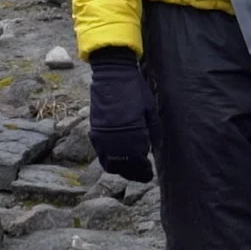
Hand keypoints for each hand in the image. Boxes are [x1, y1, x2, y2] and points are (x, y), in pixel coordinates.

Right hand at [87, 47, 156, 182]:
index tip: (149, 174)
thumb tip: (156, 147)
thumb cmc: (135, 90)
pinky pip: (101, 155)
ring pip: (111, 164)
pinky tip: (116, 160)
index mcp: (134, 134)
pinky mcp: (95, 133)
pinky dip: (109, 161)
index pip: (139, 162)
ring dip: (121, 169)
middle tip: (142, 175)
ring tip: (130, 169)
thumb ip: (154, 130)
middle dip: (134, 173)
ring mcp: (104, 138)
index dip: (144, 170)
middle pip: (125, 166)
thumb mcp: (150, 108)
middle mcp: (118, 140)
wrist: (112, 75)